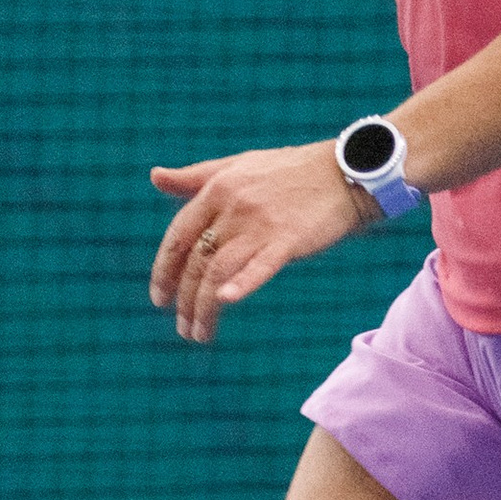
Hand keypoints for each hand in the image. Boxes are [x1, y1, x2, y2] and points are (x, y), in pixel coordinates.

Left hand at [150, 142, 369, 343]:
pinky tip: (225, 302)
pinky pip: (259, 267)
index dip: (164, 270)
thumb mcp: (238, 165)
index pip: (179, 236)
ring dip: (203, 307)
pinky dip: (240, 284)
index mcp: (217, 189)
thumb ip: (195, 176)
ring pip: (218, 271)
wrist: (346, 171)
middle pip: (196, 260)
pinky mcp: (288, 240)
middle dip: (183, 299)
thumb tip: (155, 176)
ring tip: (199, 334)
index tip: (159, 298)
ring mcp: (260, 224)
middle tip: (182, 328)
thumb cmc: (291, 169)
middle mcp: (234, 207)